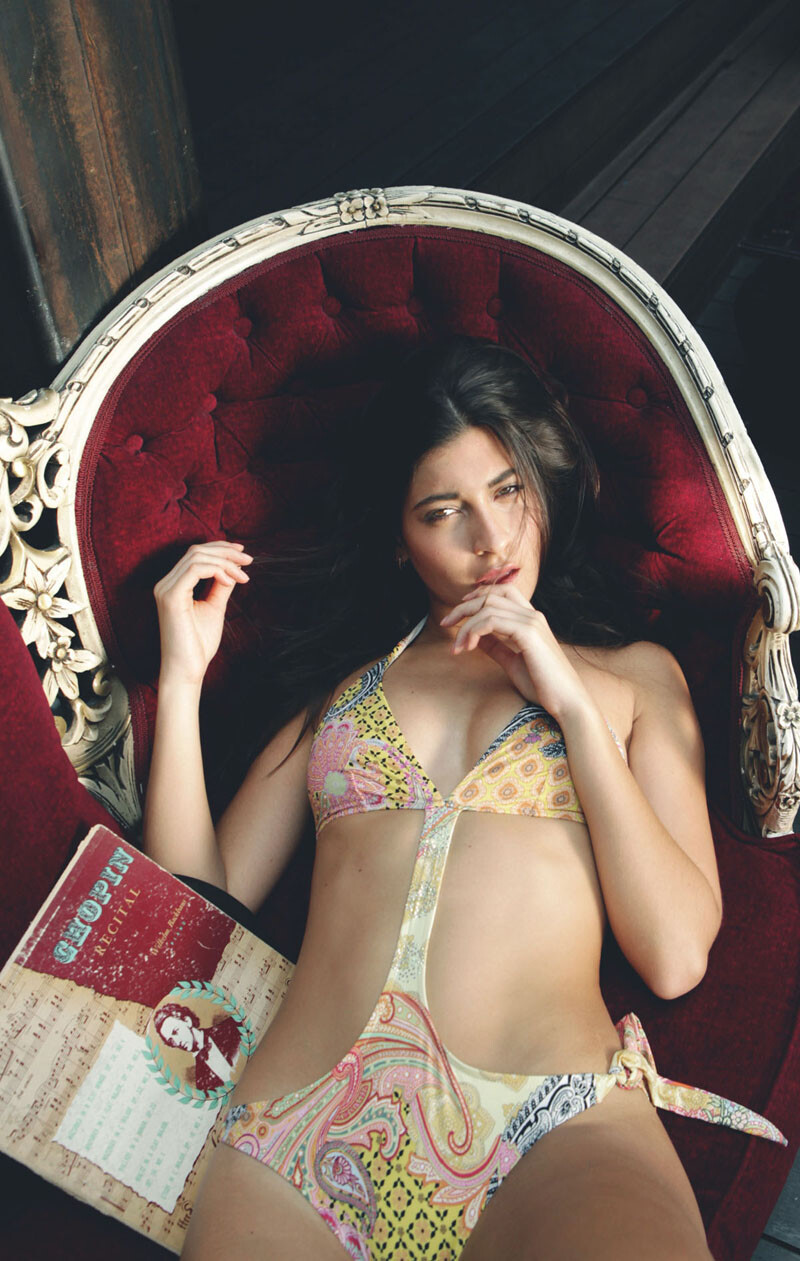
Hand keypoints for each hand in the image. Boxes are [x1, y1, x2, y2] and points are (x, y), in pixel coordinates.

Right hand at [153, 541, 252, 686]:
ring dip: (225, 562)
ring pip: (197, 557)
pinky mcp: (170, 597)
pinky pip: (195, 569)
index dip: (220, 549)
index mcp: (174, 585)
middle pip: (196, 551)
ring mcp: (166, 589)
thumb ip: (221, 585)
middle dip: (226, 551)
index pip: (195, 554)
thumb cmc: (198, 644)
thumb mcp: (214, 607)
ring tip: (243, 575)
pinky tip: (230, 581)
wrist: (187, 670)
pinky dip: (216, 570)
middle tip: (249, 560)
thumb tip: (234, 567)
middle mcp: (166, 584)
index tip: (243, 555)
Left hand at [440, 583, 591, 722]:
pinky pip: (492, 620)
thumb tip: (476, 636)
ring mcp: (532, 622)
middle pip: (491, 595)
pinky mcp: (528, 634)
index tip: (458, 613)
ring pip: (488, 606)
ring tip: (458, 645)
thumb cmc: (542, 685)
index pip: (501, 592)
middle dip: (463, 606)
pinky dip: (474, 630)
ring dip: (466, 624)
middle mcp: (532, 615)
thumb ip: (496, 646)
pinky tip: (468, 647)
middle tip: (445, 623)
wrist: (567, 702)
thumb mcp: (513, 662)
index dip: (477, 596)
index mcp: (531, 619)